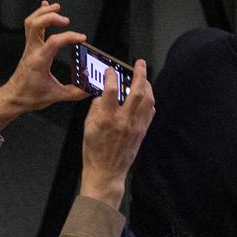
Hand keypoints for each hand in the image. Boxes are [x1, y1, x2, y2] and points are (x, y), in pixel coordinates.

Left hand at [0, 1, 89, 131]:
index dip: (69, 37)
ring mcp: (29, 48)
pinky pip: (31, 27)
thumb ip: (74, 92)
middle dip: (51, 17)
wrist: (13, 97)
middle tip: (66, 20)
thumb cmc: (30, 97)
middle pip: (36, 25)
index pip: (54, 42)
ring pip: (31, 22)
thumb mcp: (55, 96)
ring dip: (43, 12)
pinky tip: (46, 7)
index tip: (81, 38)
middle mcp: (32, 51)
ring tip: (57, 7)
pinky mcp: (29, 47)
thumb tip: (89, 89)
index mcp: (39, 62)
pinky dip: (39, 15)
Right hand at [76, 57, 154, 205]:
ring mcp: (136, 126)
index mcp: (106, 119)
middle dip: (140, 74)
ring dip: (148, 86)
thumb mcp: (87, 128)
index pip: (111, 91)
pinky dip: (149, 100)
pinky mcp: (142, 132)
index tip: (110, 70)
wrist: (106, 172)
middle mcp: (124, 121)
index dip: (111, 76)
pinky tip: (146, 96)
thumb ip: (95, 109)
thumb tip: (101, 96)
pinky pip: (150, 112)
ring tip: (144, 77)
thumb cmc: (94, 151)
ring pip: (148, 100)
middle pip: (136, 92)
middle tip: (140, 63)